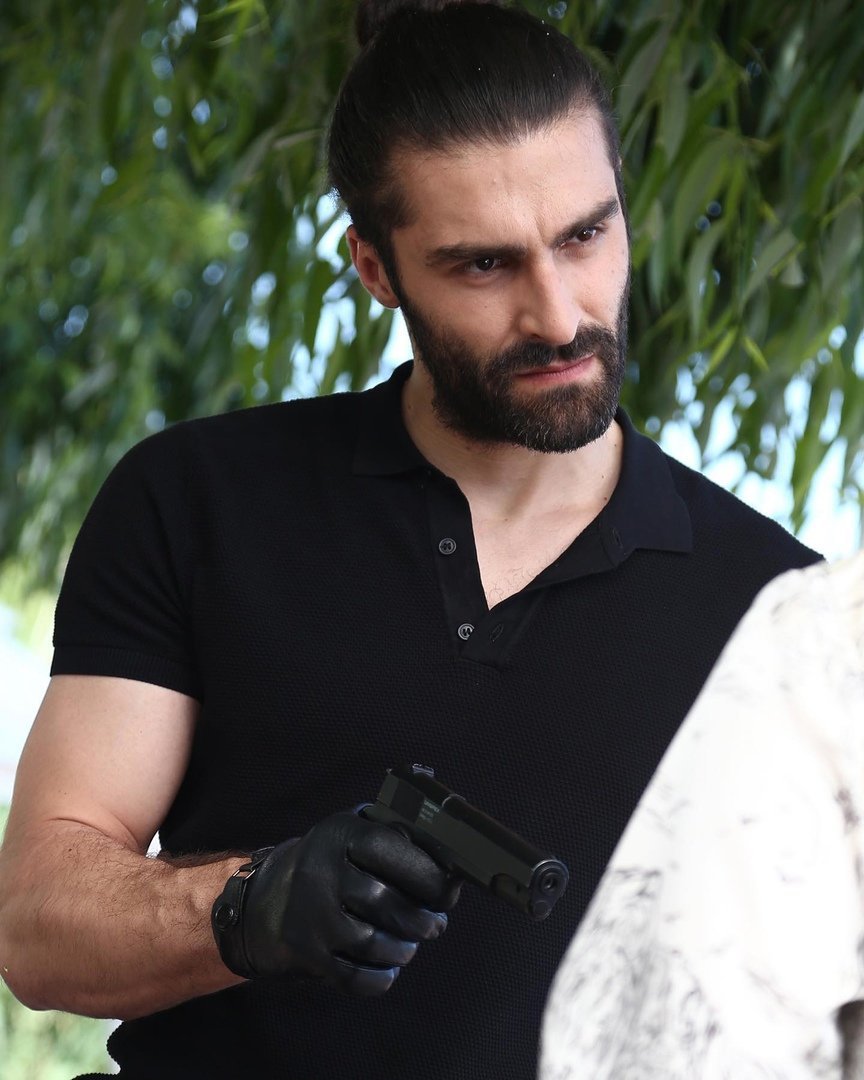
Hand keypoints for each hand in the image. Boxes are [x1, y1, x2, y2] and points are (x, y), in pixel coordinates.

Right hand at [219, 811, 460, 994]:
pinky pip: (354, 978)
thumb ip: (400, 831)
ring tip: (411, 943)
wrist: (268, 900)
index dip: (425, 871)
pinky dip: (381, 978)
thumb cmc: (335, 862)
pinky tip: (389, 965)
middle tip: (435, 924)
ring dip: (404, 949)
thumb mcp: (357, 830)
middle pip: (383, 901)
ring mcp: (310, 915)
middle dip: (422, 919)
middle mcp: (319, 872)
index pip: (386, 847)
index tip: (449, 888)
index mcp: (339, 834)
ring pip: (372, 942)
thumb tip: (453, 844)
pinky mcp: (306, 954)